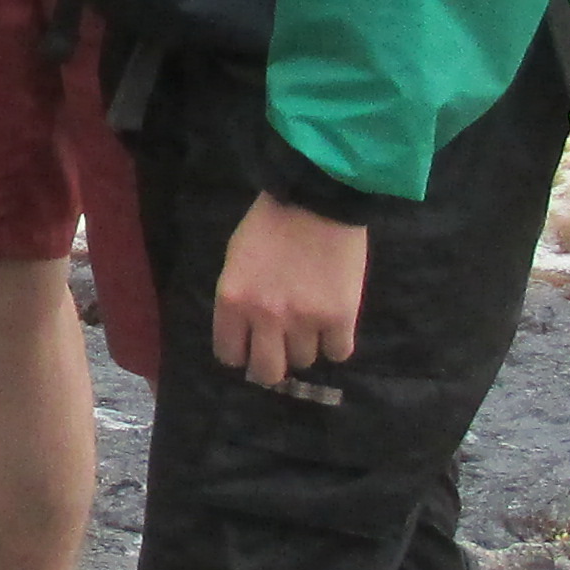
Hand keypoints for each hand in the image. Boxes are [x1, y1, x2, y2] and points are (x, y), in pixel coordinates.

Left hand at [210, 192, 366, 380]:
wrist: (318, 197)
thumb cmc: (270, 223)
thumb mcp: (236, 259)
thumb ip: (238, 299)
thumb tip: (246, 335)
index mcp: (233, 301)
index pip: (229, 355)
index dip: (242, 353)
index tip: (251, 346)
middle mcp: (265, 318)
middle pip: (268, 372)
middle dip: (272, 365)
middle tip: (281, 351)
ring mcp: (304, 321)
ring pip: (304, 361)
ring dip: (306, 346)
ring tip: (311, 322)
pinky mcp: (340, 318)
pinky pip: (338, 353)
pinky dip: (336, 343)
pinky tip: (333, 325)